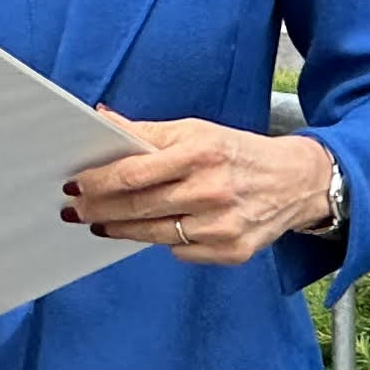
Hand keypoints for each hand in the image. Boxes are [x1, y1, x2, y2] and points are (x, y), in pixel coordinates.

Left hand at [64, 118, 339, 265]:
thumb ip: (147, 133)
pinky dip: (165, 241)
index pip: (134, 173)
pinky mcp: (232, 251)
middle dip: (99, 210)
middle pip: (138, 206)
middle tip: (75, 210)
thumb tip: (101, 118)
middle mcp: (212, 191)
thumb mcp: (197, 132)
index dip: (98, 182)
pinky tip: (157, 230)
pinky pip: (180, 251)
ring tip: (100, 225)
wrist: (295, 182)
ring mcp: (222, 226)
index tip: (75, 185)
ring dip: (119, 230)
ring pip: (153, 234)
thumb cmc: (235, 153)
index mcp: (201, 153)